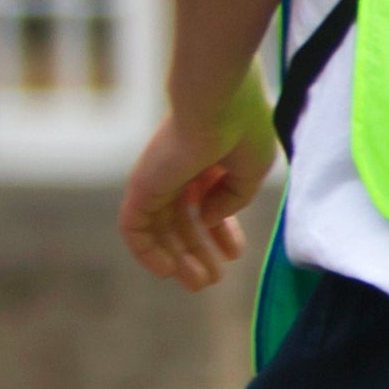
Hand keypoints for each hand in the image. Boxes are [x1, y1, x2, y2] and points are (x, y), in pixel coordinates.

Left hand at [118, 82, 278, 291]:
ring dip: (177, 259)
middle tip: (210, 282)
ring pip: (160, 230)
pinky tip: (167, 271)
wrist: (217, 105)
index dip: (221, 232)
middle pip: (182, 222)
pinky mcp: (141, 189)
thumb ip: (232, 199)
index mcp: (206, 164)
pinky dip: (147, 252)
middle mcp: (177, 173)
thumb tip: (207, 220)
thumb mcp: (252, 172)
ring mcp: (157, 182)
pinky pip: (136, 230)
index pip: (207, 205)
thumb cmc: (243, 130)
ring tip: (198, 283)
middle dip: (197, 252)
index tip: (234, 255)